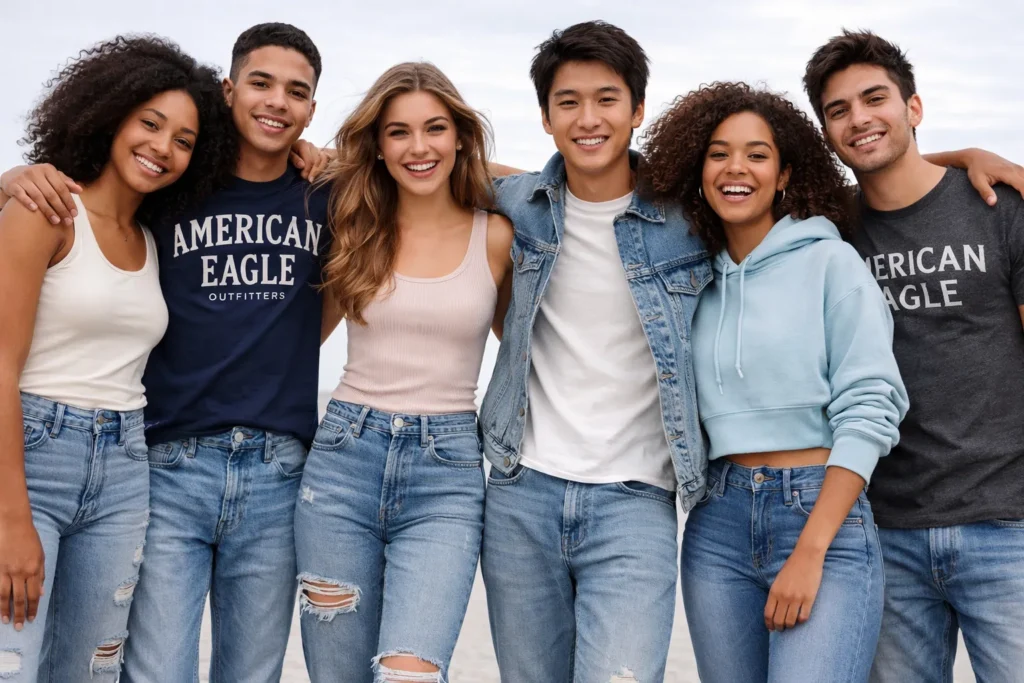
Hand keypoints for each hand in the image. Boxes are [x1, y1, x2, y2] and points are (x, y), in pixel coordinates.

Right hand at [0, 164, 82, 225]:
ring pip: (38, 196)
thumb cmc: (38, 179)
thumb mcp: (51, 177)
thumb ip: (65, 183)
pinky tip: (35, 210)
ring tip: (56, 221)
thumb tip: (80, 190)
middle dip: (61, 209)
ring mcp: (23, 178)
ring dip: (48, 210)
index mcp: (48, 169)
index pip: (61, 188)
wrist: (13, 175)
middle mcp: (35, 172)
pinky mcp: (13, 185)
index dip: (69, 201)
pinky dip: (28, 202)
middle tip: (68, 221)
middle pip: (51, 194)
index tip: (75, 214)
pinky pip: (21, 195)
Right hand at [0, 515, 44, 630]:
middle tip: (20, 627)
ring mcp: (6, 570)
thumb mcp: (41, 555)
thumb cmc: (29, 539)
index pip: (34, 594)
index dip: (33, 608)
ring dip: (6, 610)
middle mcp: (21, 572)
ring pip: (5, 595)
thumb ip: (41, 574)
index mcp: (35, 569)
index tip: (32, 619)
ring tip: (7, 621)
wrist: (13, 524)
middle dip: (21, 614)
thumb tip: (41, 592)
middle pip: (20, 598)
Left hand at [289, 140, 332, 181]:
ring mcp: (316, 149)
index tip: (304, 177)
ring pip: (324, 159)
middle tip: (309, 180)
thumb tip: (302, 165)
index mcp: (302, 144)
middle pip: (318, 160)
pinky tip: (319, 174)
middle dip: (314, 171)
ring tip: (314, 178)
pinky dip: (324, 167)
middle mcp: (311, 145)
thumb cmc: (285, 154)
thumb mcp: (286, 156)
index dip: (308, 170)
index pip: (309, 159)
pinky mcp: (320, 153)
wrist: (287, 151)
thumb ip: (294, 159)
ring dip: (320, 170)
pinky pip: (326, 160)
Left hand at [764, 546, 823, 631]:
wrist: (807, 557)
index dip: (769, 624)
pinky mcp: (809, 599)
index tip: (771, 628)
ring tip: (790, 625)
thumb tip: (774, 610)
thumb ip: (775, 594)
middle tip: (781, 628)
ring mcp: (797, 598)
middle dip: (779, 627)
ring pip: (791, 621)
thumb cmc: (791, 567)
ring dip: (790, 626)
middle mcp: (784, 597)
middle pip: (778, 620)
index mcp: (774, 591)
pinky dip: (801, 621)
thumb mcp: (778, 580)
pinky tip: (800, 619)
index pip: (768, 614)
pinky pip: (804, 617)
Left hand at [962, 149, 1023, 205]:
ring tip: (1023, 198)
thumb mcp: (977, 181)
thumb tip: (992, 203)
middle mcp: (1014, 168)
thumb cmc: (976, 168)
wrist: (976, 156)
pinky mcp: (1016, 168)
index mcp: (1006, 172)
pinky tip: (1023, 190)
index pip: (1022, 184)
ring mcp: (1016, 167)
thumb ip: (985, 192)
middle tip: (1023, 205)